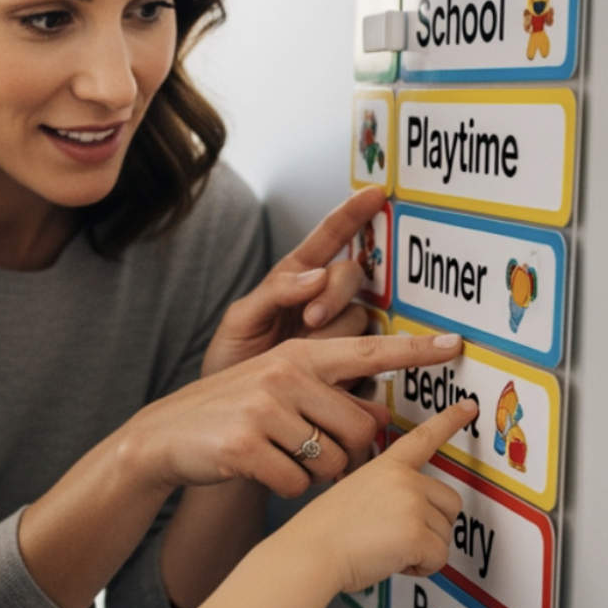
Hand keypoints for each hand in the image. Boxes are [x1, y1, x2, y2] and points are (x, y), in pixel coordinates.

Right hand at [129, 332, 463, 498]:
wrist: (165, 437)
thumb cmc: (230, 414)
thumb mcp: (277, 389)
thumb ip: (325, 394)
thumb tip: (378, 417)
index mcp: (298, 356)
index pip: (368, 350)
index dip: (413, 351)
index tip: (455, 345)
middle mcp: (284, 374)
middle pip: (360, 429)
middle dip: (346, 453)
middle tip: (312, 452)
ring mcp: (264, 408)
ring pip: (332, 461)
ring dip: (316, 474)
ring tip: (281, 458)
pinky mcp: (246, 445)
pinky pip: (298, 483)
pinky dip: (288, 488)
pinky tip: (263, 473)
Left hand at [202, 187, 387, 377]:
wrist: (235, 415)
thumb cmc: (232, 360)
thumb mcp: (240, 320)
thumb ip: (273, 293)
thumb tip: (314, 276)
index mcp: (295, 278)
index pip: (329, 238)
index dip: (352, 215)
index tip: (375, 193)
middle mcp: (323, 299)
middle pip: (352, 276)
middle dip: (335, 293)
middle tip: (311, 319)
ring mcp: (339, 331)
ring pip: (359, 316)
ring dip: (335, 331)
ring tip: (304, 352)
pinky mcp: (351, 364)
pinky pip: (368, 353)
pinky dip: (351, 360)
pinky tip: (331, 373)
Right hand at [280, 393, 475, 594]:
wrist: (308, 554)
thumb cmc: (322, 533)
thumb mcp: (352, 494)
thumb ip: (386, 493)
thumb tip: (410, 514)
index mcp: (385, 467)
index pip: (422, 438)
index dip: (449, 420)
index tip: (468, 407)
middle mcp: (403, 479)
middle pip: (450, 503)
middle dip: (432, 526)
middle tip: (397, 536)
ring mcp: (411, 503)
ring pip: (445, 535)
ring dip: (422, 549)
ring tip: (385, 548)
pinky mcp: (416, 533)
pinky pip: (439, 559)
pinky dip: (420, 568)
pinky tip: (391, 561)